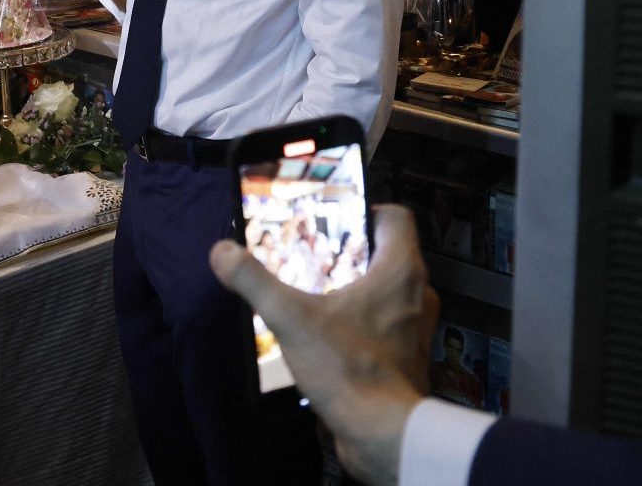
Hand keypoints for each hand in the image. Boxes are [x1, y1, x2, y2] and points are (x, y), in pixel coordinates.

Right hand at [209, 205, 440, 485]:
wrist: (383, 433)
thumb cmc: (350, 370)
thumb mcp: (292, 319)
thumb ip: (255, 281)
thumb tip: (223, 253)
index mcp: (400, 271)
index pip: (396, 216)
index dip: (367, 209)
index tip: (336, 218)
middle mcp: (417, 294)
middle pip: (389, 253)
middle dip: (353, 251)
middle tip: (318, 257)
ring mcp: (416, 327)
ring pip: (389, 290)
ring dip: (359, 288)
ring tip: (321, 295)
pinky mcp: (408, 356)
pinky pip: (388, 324)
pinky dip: (364, 321)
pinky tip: (332, 334)